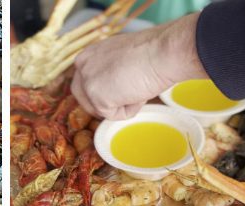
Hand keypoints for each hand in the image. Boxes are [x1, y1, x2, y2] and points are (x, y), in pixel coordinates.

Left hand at [71, 13, 207, 119]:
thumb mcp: (123, 58)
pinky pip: (113, 116)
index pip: (86, 82)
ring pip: (100, 108)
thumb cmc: (152, 51)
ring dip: (120, 104)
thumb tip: (114, 86)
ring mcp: (88, 82)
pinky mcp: (97, 98)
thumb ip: (110, 70)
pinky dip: (130, 109)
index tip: (122, 87)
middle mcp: (82, 66)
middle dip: (106, 103)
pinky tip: (138, 93)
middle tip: (129, 95)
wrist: (162, 52)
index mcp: (89, 54)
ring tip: (136, 87)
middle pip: (86, 99)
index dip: (105, 90)